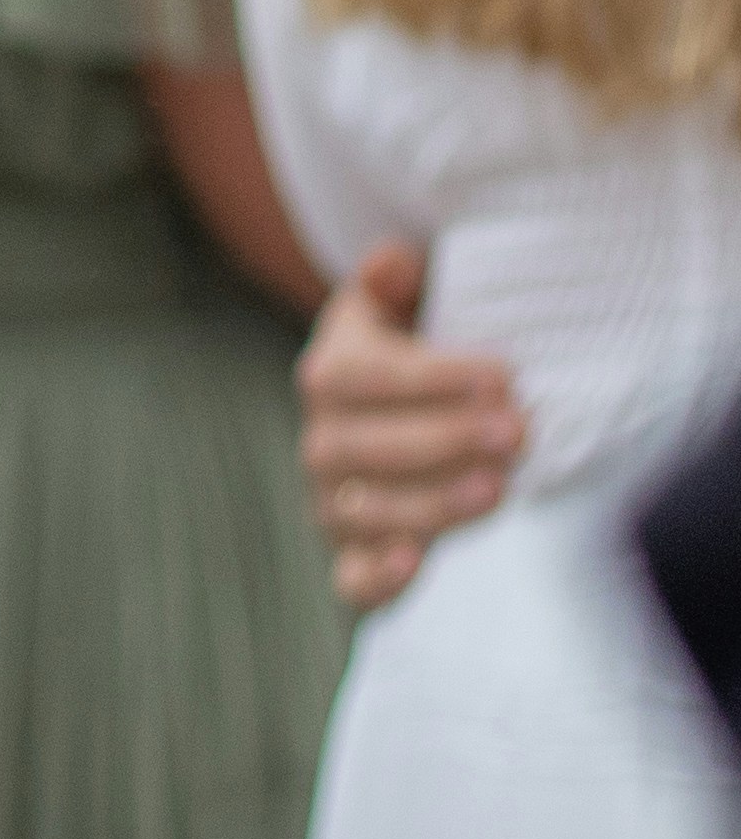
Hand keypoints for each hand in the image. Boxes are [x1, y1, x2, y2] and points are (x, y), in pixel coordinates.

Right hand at [296, 241, 522, 607]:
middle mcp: (321, 441)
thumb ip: (396, 281)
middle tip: (517, 432)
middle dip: (443, 440)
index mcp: (328, 373)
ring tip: (498, 488)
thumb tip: (391, 260)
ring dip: (429, 502)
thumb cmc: (418, 354)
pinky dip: (375, 576)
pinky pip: (350, 578)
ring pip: (362, 511)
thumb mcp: (404, 306)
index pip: (365, 377)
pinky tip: (412, 559)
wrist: (406, 420)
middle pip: (362, 447)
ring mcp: (335, 503)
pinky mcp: (357, 558)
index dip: (430, 378)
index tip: (502, 375)